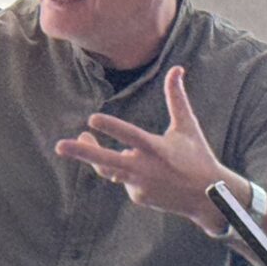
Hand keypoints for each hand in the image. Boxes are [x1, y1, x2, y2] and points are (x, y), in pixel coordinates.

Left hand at [54, 65, 229, 229]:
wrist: (207, 197)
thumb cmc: (197, 156)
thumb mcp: (188, 127)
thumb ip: (177, 98)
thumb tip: (176, 68)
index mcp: (157, 149)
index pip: (131, 136)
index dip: (112, 128)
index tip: (91, 120)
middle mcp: (145, 168)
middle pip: (108, 161)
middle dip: (83, 153)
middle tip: (59, 146)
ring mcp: (139, 185)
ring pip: (108, 169)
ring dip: (92, 156)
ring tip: (83, 139)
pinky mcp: (137, 196)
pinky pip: (123, 179)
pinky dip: (127, 170)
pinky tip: (144, 170)